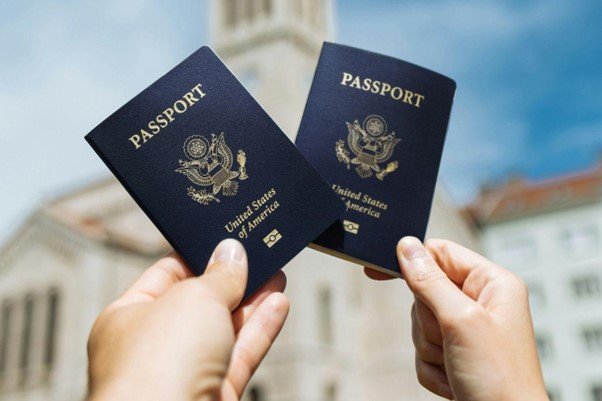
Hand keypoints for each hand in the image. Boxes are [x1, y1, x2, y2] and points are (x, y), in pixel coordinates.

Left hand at [87, 239, 288, 400]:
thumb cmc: (155, 369)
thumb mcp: (193, 299)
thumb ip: (219, 275)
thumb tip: (232, 253)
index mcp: (128, 316)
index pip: (166, 275)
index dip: (198, 255)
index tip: (225, 241)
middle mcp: (155, 346)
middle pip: (200, 302)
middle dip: (231, 278)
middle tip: (258, 254)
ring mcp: (185, 371)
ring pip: (225, 328)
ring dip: (253, 301)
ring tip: (276, 273)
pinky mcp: (215, 392)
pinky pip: (241, 353)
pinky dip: (260, 328)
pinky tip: (278, 303)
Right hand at [368, 237, 547, 400]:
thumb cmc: (500, 380)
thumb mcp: (460, 321)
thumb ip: (430, 281)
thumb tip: (407, 246)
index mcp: (492, 284)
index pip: (441, 253)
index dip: (411, 260)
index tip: (376, 269)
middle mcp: (480, 304)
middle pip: (424, 291)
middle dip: (429, 323)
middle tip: (451, 341)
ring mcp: (466, 331)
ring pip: (420, 324)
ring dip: (430, 349)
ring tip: (456, 364)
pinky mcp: (454, 354)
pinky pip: (421, 350)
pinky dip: (431, 368)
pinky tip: (454, 379)